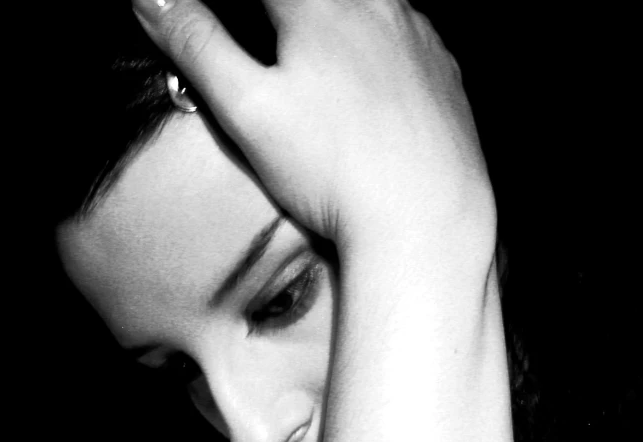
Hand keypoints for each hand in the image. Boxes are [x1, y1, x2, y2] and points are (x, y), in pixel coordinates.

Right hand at [133, 0, 491, 244]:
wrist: (425, 219)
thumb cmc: (333, 169)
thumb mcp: (248, 108)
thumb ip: (198, 44)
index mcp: (321, 7)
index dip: (234, 6)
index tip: (224, 19)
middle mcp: (378, 6)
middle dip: (286, 12)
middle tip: (270, 38)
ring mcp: (419, 36)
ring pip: (368, 1)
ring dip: (334, 16)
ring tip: (314, 55)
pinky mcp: (444, 70)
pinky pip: (407, 29)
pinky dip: (380, 34)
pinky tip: (368, 71)